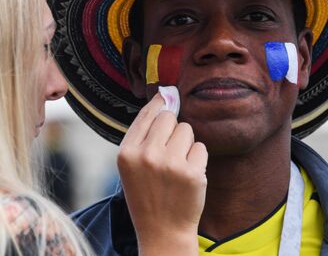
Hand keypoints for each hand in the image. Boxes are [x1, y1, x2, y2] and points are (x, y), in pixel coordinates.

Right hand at [117, 93, 207, 255]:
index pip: (147, 114)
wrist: (162, 232)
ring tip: (177, 166)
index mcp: (126, 152)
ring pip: (187, 129)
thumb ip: (144, 132)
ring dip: (186, 144)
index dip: (160, 104)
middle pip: (169, 118)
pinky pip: (201, 147)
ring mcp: (170, 164)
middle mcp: (146, 156)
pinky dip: (198, 159)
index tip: (168, 96)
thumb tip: (166, 96)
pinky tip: (188, 176)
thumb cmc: (147, 194)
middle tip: (168, 152)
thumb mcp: (132, 165)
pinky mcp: (192, 173)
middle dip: (172, 129)